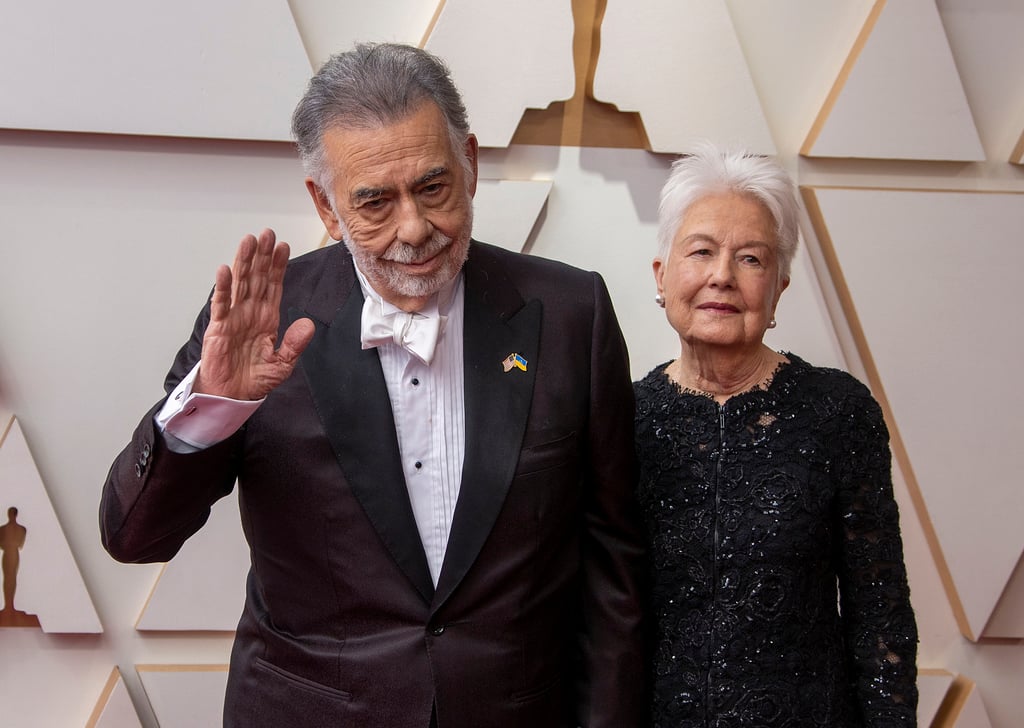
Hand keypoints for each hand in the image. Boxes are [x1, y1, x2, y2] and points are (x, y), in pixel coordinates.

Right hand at [194, 229, 314, 399]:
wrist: (233, 397)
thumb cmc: (254, 379)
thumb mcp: (283, 363)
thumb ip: (294, 344)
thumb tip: (307, 324)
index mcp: (267, 318)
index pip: (273, 286)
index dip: (277, 266)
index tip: (283, 246)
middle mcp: (251, 312)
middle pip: (256, 278)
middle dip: (262, 256)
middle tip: (266, 233)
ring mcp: (234, 317)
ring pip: (240, 284)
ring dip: (243, 262)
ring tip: (248, 241)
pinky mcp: (220, 327)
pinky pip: (221, 304)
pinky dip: (223, 287)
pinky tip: (225, 270)